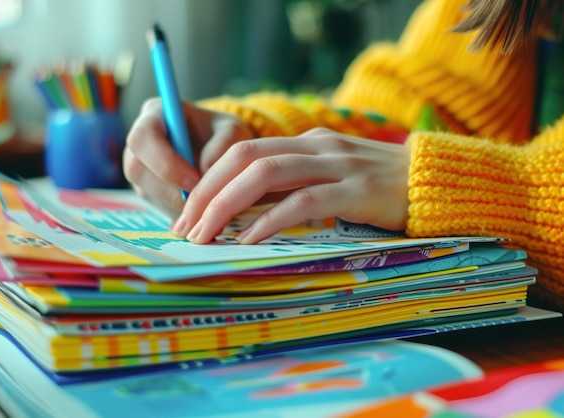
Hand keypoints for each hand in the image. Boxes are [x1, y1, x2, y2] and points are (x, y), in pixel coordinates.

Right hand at [123, 98, 254, 210]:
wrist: (222, 150)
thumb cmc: (225, 135)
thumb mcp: (233, 132)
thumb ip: (223, 145)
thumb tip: (204, 170)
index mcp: (156, 114)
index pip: (143, 137)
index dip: (165, 162)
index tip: (195, 179)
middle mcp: (140, 141)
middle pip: (135, 168)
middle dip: (168, 189)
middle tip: (201, 200)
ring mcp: (140, 166)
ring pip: (145, 191)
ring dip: (175, 202)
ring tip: (205, 204)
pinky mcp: (147, 189)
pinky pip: (156, 205)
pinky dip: (178, 211)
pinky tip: (200, 208)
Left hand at [171, 128, 410, 243]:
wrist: (435, 183)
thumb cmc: (378, 189)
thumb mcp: (330, 181)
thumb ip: (293, 189)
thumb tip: (243, 214)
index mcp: (305, 143)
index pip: (242, 152)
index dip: (207, 180)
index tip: (187, 212)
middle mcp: (315, 147)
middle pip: (244, 159)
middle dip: (205, 192)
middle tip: (184, 227)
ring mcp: (337, 165)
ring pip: (266, 174)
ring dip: (226, 205)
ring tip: (204, 235)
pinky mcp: (356, 190)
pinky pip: (302, 201)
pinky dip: (269, 220)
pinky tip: (247, 240)